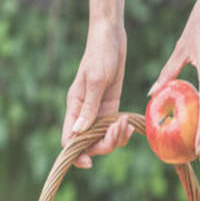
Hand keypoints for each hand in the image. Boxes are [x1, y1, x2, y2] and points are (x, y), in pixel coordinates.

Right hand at [63, 20, 133, 167]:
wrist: (112, 37)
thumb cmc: (100, 54)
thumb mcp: (95, 80)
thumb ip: (88, 107)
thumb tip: (79, 133)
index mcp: (73, 107)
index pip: (69, 140)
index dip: (77, 155)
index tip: (89, 163)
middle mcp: (83, 112)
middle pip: (89, 143)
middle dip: (105, 144)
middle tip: (120, 131)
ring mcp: (97, 111)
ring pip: (103, 137)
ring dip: (116, 137)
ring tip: (127, 125)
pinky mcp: (110, 106)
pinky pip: (114, 127)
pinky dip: (122, 130)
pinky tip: (130, 124)